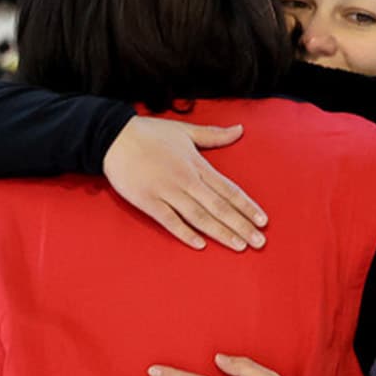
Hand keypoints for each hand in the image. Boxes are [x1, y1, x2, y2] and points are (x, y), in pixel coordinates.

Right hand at [104, 116, 267, 250]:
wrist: (112, 136)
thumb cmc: (149, 133)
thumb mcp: (185, 131)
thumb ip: (214, 135)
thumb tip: (240, 129)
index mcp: (197, 165)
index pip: (229, 190)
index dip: (247, 206)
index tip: (263, 221)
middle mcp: (186, 180)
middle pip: (219, 207)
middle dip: (241, 225)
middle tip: (259, 242)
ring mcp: (167, 191)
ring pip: (199, 216)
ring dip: (221, 232)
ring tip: (239, 245)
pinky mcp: (148, 201)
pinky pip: (169, 220)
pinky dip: (185, 233)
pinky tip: (200, 245)